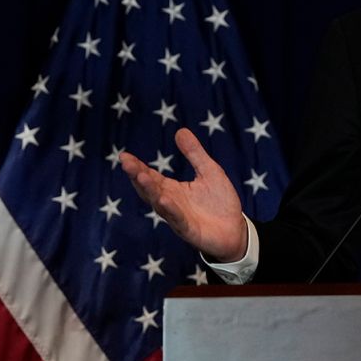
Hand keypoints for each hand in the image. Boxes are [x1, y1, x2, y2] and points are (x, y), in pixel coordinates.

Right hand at [119, 127, 247, 261]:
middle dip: (138, 176)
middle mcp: (170, 203)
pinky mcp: (189, 230)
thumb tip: (180, 130)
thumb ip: (194, 153)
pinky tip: (163, 199)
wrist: (235, 229)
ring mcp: (178, 217)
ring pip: (160, 204)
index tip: (124, 156)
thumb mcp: (209, 171)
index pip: (151, 176)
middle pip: (150, 189)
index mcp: (172, 189)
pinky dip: (170, 209)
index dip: (137, 167)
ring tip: (141, 176)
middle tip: (127, 163)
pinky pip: (178, 219)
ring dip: (150, 191)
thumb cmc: (219, 202)